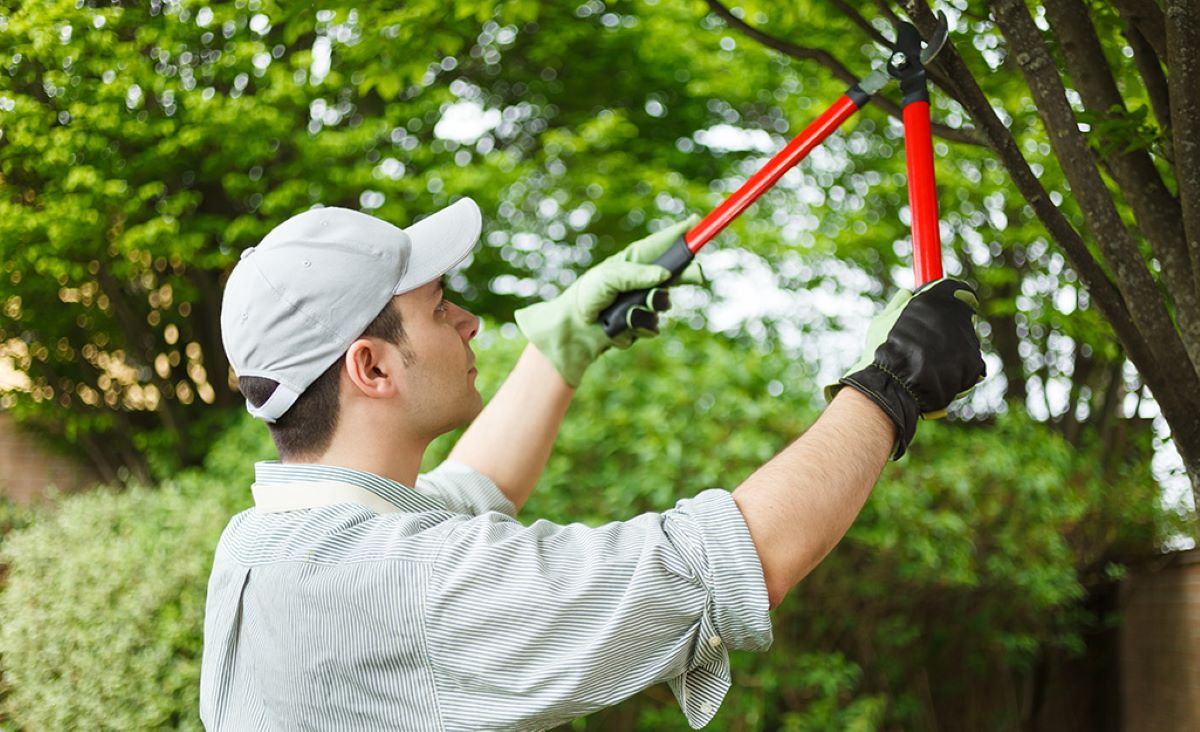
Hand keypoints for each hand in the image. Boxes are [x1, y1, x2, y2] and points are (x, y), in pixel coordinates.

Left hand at [514, 215, 702, 386]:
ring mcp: (645, 303)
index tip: (696, 223)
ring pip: (664, 304)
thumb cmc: (587, 294)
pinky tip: (619, 327)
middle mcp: (644, 280)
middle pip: (677, 274)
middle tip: (697, 275)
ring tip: (624, 311)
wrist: (574, 328)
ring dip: (646, 308)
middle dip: (686, 274)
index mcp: (635, 261)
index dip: (681, 234)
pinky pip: (652, 327)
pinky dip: (635, 328)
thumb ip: (636, 275)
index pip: (663, 244)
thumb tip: (665, 274)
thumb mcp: (609, 277)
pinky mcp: (642, 325)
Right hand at [827, 278, 985, 459]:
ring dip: (953, 351)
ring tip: (929, 364)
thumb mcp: (883, 320)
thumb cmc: (882, 350)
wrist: (893, 383)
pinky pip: (971, 365)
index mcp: (936, 299)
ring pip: (966, 343)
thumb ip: (899, 305)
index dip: (954, 299)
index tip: (948, 309)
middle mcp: (956, 314)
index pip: (958, 290)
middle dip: (950, 329)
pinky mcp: (975, 362)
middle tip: (930, 345)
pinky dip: (958, 372)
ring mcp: (968, 338)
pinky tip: (938, 376)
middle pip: (963, 318)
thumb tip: (906, 293)